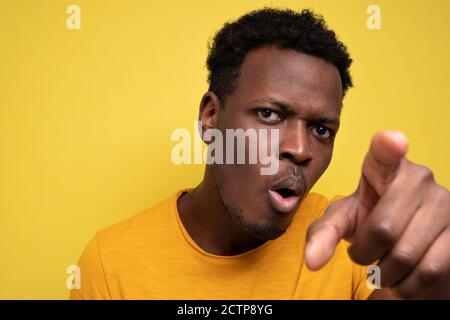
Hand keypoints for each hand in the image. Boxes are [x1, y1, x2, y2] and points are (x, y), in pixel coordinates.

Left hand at [304, 131, 449, 298]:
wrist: (406, 241)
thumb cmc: (369, 221)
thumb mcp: (343, 221)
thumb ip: (323, 234)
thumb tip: (311, 262)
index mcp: (383, 167)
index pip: (385, 153)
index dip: (388, 146)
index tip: (392, 141)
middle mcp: (419, 177)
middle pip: (383, 229)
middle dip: (364, 252)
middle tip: (363, 251)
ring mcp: (444, 203)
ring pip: (405, 255)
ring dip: (385, 272)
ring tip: (382, 263)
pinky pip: (428, 271)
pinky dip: (406, 285)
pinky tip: (401, 276)